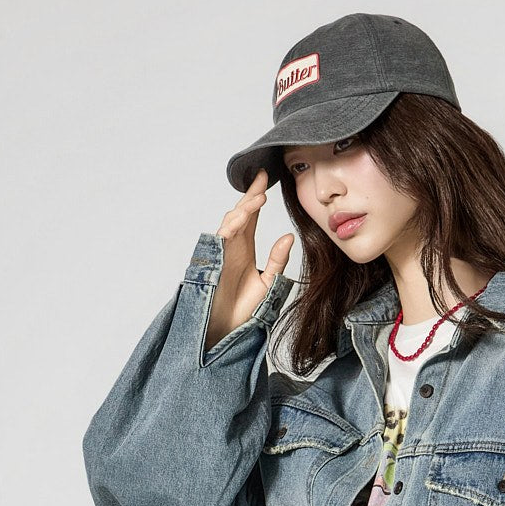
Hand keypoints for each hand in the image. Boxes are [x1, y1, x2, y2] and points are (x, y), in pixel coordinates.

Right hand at [206, 168, 294, 347]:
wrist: (225, 331)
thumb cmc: (244, 311)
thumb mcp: (268, 283)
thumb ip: (277, 261)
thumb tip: (289, 237)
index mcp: (245, 248)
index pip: (252, 216)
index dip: (258, 197)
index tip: (268, 179)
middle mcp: (233, 245)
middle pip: (242, 212)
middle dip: (251, 193)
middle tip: (262, 174)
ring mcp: (223, 251)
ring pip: (233, 220)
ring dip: (246, 206)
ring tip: (262, 194)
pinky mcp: (216, 258)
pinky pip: (224, 234)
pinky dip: (236, 221)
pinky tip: (248, 211)